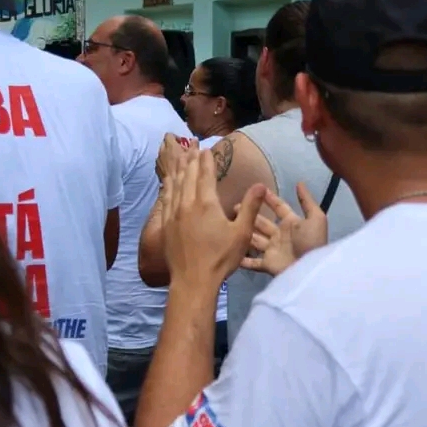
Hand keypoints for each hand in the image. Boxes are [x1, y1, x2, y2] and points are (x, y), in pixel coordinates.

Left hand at [156, 133, 198, 182]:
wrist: (175, 186)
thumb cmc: (185, 169)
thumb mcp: (193, 156)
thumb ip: (194, 146)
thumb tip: (194, 139)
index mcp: (170, 146)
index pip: (169, 135)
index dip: (176, 137)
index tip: (183, 143)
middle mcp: (162, 152)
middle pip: (164, 143)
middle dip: (171, 145)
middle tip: (180, 151)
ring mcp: (158, 162)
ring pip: (161, 154)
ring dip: (167, 155)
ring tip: (176, 161)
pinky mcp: (158, 171)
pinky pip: (160, 163)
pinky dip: (165, 163)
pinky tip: (171, 169)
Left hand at [162, 149, 265, 290]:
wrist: (193, 280)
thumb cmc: (221, 258)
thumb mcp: (241, 234)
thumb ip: (250, 207)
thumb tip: (260, 185)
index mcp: (206, 204)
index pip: (205, 174)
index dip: (207, 160)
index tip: (207, 148)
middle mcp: (187, 204)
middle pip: (188, 175)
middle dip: (191, 158)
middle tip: (193, 145)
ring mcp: (174, 214)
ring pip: (175, 184)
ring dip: (179, 168)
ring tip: (181, 156)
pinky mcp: (166, 224)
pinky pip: (166, 198)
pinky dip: (168, 185)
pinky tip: (169, 181)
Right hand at [239, 183, 327, 276]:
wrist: (309, 270)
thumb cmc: (312, 242)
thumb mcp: (315, 218)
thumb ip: (307, 201)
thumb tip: (299, 183)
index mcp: (292, 223)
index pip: (279, 208)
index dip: (269, 199)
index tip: (256, 189)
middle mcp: (280, 236)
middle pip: (262, 223)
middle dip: (250, 214)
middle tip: (234, 206)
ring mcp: (272, 250)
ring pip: (254, 239)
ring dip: (243, 231)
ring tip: (228, 222)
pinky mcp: (267, 264)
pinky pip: (252, 261)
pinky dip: (242, 258)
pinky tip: (230, 249)